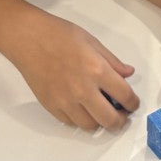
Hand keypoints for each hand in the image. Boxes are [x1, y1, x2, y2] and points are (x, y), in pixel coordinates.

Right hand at [0, 7, 140, 129]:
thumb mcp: (91, 41)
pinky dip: (80, 119)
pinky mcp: (51, 106)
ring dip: (100, 122)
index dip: (133, 103)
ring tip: (101, 112)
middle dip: (120, 121)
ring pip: (90, 126)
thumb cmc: (60, 34)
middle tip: (121, 115)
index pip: (125, 96)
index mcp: (97, 71)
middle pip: (110, 120)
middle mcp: (83, 91)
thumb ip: (112, 61)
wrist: (27, 38)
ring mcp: (65, 102)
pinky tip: (82, 108)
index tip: (132, 104)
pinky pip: (71, 123)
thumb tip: (128, 74)